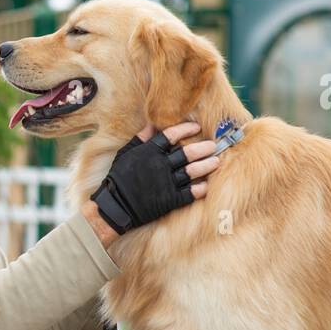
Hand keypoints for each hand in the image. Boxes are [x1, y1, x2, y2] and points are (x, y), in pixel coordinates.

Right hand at [90, 121, 219, 235]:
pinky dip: (200, 189)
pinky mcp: (169, 200)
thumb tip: (153, 124)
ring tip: (216, 162)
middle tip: (213, 145)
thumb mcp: (125, 154)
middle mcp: (160, 166)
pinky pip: (189, 193)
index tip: (196, 127)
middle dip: (203, 148)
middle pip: (186, 153)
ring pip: (191, 172)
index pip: (171, 136)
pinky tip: (207, 185)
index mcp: (149, 152)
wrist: (115, 206)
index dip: (185, 129)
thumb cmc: (118, 177)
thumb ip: (140, 139)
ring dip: (206, 166)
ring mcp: (166, 183)